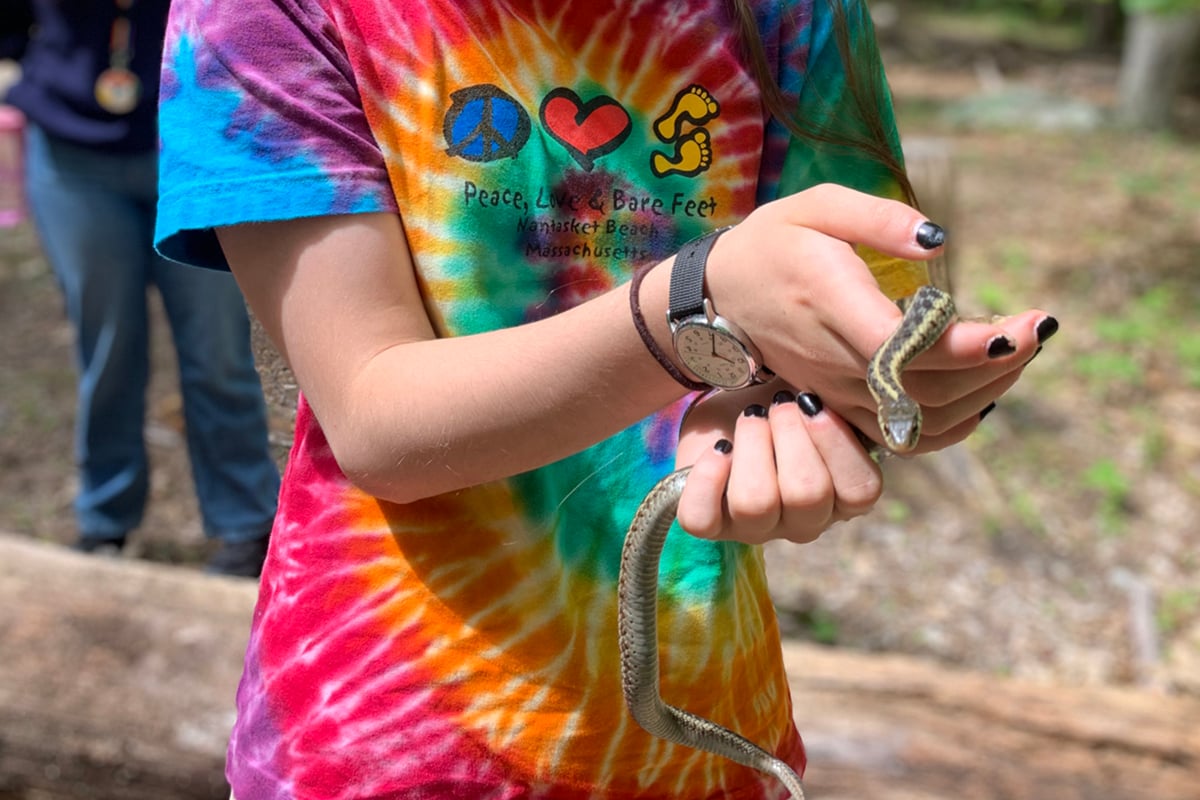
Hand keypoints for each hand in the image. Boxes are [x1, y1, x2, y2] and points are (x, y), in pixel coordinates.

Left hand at [675, 385, 880, 544]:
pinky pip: (701, 518)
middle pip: (806, 496)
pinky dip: (707, 477)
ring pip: (755, 505)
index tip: (811, 402)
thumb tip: (859, 389)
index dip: (837, 444)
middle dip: (789, 436)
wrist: (731, 402)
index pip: (860, 491)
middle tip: (777, 404)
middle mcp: (805, 520)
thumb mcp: (816, 393)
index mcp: (844, 495)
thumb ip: (843, 401)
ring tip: (749, 417)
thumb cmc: (782, 400)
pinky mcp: (712, 525)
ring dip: (752, 446)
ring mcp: (756, 528)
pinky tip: (718, 447)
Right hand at [701, 184, 1051, 451]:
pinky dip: (951, 423)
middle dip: (997, 366)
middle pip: (930, 389)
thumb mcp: (817, 207)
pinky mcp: (840, 404)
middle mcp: (837, 362)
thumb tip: (940, 242)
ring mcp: (837, 391)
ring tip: (1019, 352)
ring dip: (983, 393)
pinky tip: (983, 392)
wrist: (717, 297)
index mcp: (833, 306)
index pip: (910, 346)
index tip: (1024, 325)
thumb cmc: (772, 243)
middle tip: (1038, 327)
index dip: (972, 347)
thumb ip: (878, 220)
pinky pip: (904, 433)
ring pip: (923, 418)